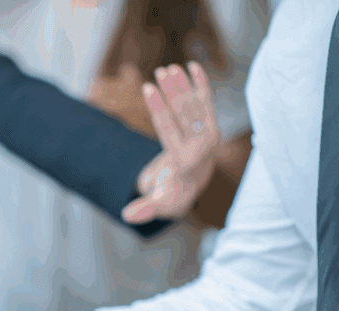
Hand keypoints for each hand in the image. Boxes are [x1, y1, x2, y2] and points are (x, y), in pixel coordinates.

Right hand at [124, 62, 219, 223]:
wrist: (192, 187)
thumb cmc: (169, 193)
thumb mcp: (158, 202)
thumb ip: (145, 209)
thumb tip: (126, 216)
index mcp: (188, 161)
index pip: (170, 130)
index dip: (158, 108)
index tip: (148, 89)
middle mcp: (203, 146)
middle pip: (185, 114)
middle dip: (173, 91)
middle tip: (161, 72)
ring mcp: (210, 135)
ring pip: (195, 105)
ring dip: (183, 85)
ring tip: (168, 68)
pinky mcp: (212, 126)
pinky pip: (207, 102)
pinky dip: (202, 85)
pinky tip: (194, 67)